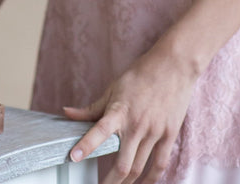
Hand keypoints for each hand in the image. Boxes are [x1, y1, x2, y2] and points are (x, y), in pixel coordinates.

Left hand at [64, 45, 198, 183]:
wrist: (172, 67)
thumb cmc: (139, 75)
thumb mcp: (112, 89)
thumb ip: (91, 108)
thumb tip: (67, 113)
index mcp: (119, 111)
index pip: (99, 131)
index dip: (86, 146)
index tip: (73, 158)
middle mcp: (136, 125)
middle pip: (123, 163)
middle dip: (111, 181)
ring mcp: (154, 131)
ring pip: (140, 167)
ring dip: (128, 182)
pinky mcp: (169, 135)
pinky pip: (160, 163)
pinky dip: (151, 178)